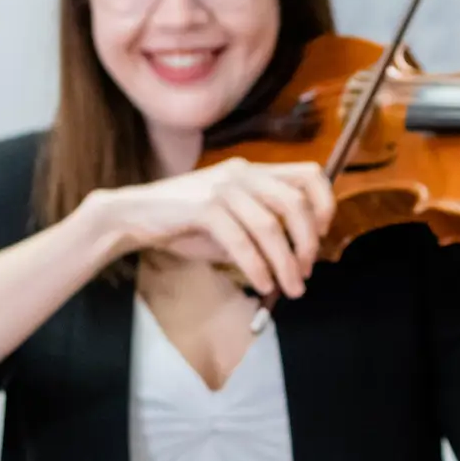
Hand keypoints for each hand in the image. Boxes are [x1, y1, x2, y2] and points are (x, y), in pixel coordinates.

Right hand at [85, 158, 331, 299]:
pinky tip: (262, 285)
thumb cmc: (185, 222)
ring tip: (291, 289)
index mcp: (254, 172)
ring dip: (286, 264)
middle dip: (308, 243)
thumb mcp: (232, 220)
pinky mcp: (204, 208)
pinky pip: (242, 242)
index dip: (325, 204)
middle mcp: (243, 173)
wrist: (134, 216)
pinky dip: (258, 268)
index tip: (323, 234)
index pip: (309, 175)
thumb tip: (298, 258)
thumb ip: (264, 229)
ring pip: (270, 227)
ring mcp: (222, 188)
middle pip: (295, 204)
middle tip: (306, 272)